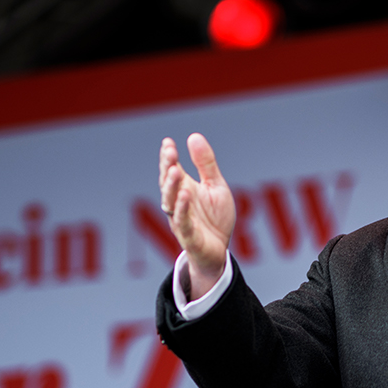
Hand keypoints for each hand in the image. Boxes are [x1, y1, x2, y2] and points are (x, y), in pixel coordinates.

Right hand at [158, 133, 235, 298]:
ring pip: (170, 202)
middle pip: (167, 184)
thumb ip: (206, 164)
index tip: (168, 142)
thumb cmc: (215, 218)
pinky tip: (185, 195)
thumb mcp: (215, 186)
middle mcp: (178, 204)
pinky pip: (183, 222)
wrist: (220, 250)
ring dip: (172, 186)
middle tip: (170, 152)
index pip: (171, 170)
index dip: (168, 157)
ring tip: (176, 170)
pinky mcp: (189, 237)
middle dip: (167, 167)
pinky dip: (183, 209)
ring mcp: (181, 220)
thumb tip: (194, 136)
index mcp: (183, 189)